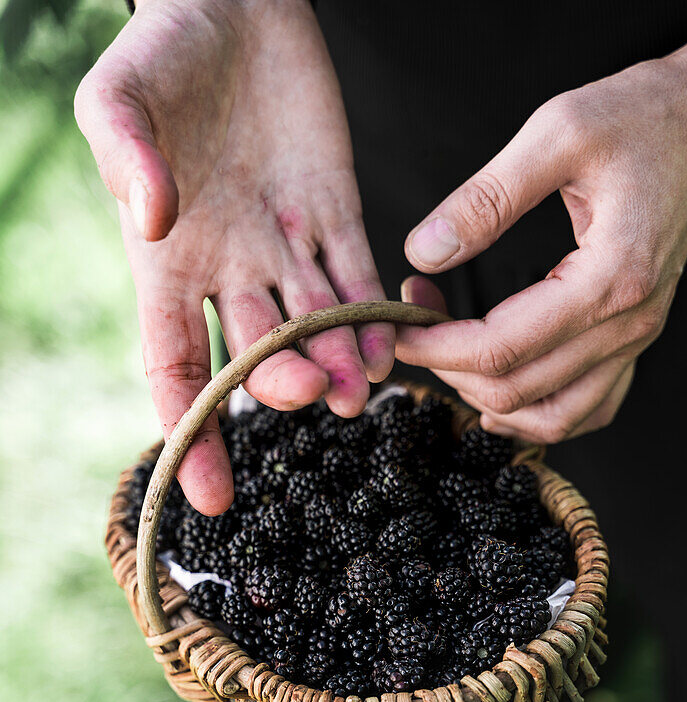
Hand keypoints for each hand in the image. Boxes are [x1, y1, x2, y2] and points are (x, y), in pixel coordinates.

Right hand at [75, 0, 392, 513]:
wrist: (231, 2)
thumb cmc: (162, 50)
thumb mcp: (119, 95)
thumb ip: (124, 154)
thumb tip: (152, 217)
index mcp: (166, 262)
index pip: (172, 367)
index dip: (189, 429)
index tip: (208, 494)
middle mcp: (228, 271)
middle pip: (253, 352)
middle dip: (279, 380)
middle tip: (307, 393)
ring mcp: (285, 248)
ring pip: (314, 325)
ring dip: (337, 362)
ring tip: (361, 389)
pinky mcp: (335, 215)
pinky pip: (359, 277)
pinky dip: (373, 313)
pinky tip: (392, 345)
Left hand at [398, 27, 686, 443]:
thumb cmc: (644, 117)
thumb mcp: (558, 132)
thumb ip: (485, 198)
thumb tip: (424, 252)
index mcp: (609, 279)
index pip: (501, 349)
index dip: (437, 348)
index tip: (398, 327)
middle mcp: (628, 323)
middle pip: (518, 390)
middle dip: (449, 367)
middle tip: (415, 321)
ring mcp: (636, 338)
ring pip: (553, 416)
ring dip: (489, 401)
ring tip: (448, 361)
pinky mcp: (634, 337)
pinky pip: (589, 409)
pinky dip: (539, 415)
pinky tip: (501, 401)